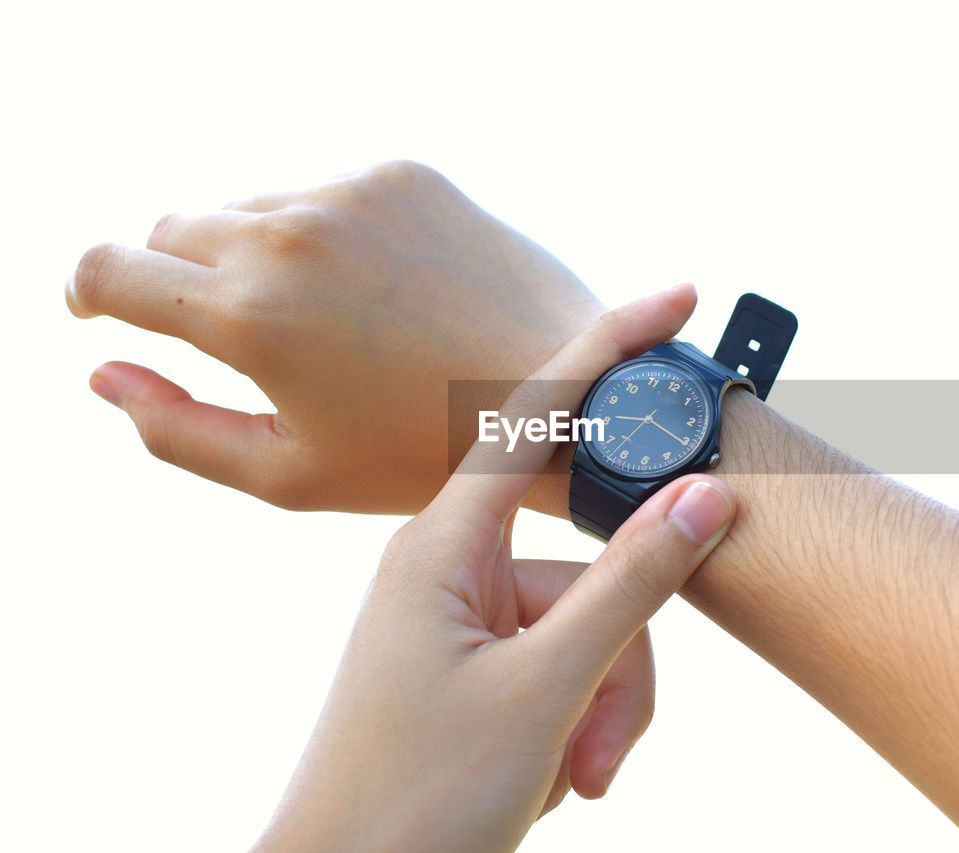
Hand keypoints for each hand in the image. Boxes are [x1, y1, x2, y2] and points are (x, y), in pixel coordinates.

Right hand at [67, 161, 603, 512]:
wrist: (564, 393)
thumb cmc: (426, 453)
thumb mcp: (290, 473)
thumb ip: (176, 429)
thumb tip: (104, 373)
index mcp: (249, 312)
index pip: (108, 268)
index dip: (92, 292)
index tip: (102, 311)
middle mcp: (290, 232)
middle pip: (173, 229)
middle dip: (175, 277)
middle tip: (228, 333)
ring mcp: (351, 192)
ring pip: (250, 208)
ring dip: (255, 254)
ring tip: (323, 325)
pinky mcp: (404, 173)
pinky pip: (324, 194)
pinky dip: (324, 235)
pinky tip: (378, 292)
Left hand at [254, 291, 736, 851]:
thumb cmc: (416, 799)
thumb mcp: (544, 689)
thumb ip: (632, 584)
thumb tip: (706, 494)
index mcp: (443, 546)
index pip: (537, 419)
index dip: (609, 351)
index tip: (676, 301)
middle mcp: (453, 568)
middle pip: (592, 568)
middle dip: (620, 659)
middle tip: (605, 753)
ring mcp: (467, 620)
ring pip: (590, 628)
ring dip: (601, 712)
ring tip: (572, 780)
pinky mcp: (480, 666)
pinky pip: (567, 666)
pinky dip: (578, 724)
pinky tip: (549, 780)